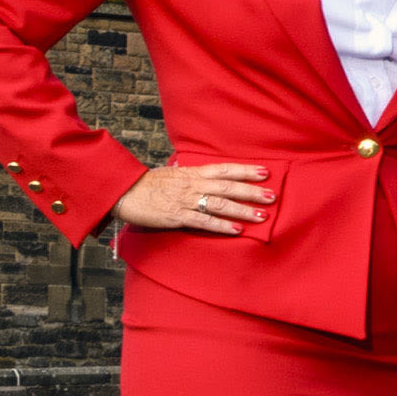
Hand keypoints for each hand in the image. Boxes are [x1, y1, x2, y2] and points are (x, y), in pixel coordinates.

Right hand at [114, 158, 272, 234]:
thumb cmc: (146, 184)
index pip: (224, 169)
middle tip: (272, 195)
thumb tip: (187, 165)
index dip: (245, 170)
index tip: (264, 172)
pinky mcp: (178, 217)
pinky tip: (237, 230)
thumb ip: (183, 172)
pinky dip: (221, 226)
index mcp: (192, 173)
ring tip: (261, 215)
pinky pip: (203, 222)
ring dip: (242, 210)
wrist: (124, 192)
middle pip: (227, 187)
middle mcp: (193, 185)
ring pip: (220, 204)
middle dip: (251, 191)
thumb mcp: (169, 173)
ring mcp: (186, 201)